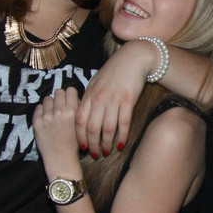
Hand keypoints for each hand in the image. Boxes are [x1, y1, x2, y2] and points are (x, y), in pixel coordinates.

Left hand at [33, 88, 81, 166]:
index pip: (70, 90)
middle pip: (58, 92)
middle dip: (60, 98)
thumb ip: (79, 110)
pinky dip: (42, 111)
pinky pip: (39, 107)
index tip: (70, 100)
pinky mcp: (37, 122)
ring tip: (53, 114)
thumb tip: (74, 98)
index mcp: (73, 111)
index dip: (70, 95)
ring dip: (51, 104)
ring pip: (48, 99)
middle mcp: (60, 111)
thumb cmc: (74, 143)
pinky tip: (47, 119)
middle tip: (61, 107)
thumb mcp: (81, 125)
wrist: (61, 158)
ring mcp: (47, 116)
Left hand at [77, 41, 153, 158]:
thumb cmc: (114, 71)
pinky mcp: (128, 101)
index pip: (79, 120)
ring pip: (108, 128)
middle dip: (92, 144)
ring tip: (107, 152)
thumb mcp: (96, 82)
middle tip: (95, 155)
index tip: (82, 147)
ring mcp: (114, 100)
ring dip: (107, 143)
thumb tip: (83, 114)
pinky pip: (124, 123)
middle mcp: (99, 99)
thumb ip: (89, 98)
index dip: (79, 136)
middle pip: (92, 128)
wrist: (133, 58)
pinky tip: (122, 144)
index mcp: (89, 94)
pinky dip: (122, 136)